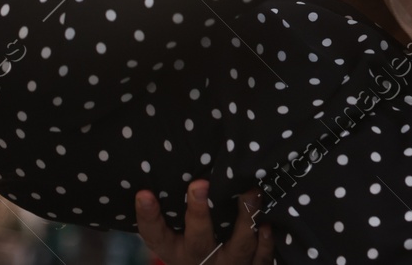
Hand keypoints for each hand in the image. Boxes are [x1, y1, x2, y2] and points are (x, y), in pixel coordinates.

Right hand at [134, 179, 273, 264]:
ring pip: (238, 247)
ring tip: (251, 191)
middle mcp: (197, 259)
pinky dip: (265, 243)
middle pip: (198, 240)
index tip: (144, 193)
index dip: (148, 215)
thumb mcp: (176, 228)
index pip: (154, 234)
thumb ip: (173, 202)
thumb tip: (172, 156)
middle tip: (199, 183)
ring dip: (247, 220)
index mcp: (173, 248)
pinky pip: (260, 260)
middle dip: (199, 213)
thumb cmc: (191, 238)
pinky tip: (267, 224)